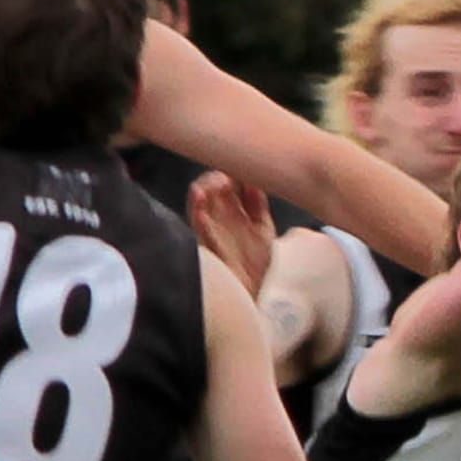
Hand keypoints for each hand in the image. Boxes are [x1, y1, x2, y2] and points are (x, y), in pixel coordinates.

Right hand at [187, 173, 274, 298]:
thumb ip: (258, 206)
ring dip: (204, 188)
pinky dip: (197, 211)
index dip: (232, 172)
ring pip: (198, 201)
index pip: (227, 183)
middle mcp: (219, 218)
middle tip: (229, 173)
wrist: (251, 294)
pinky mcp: (206, 244)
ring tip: (216, 182)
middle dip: (217, 176)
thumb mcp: (263, 229)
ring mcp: (211, 229)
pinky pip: (197, 225)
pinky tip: (201, 201)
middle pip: (210, 187)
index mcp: (232, 212)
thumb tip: (255, 182)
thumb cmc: (255, 265)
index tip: (242, 166)